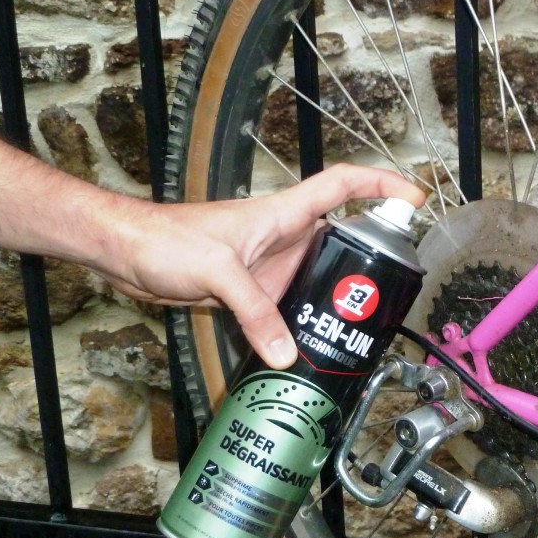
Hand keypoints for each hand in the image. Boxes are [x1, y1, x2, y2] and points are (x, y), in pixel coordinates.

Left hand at [99, 164, 425, 367]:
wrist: (125, 254)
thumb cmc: (164, 240)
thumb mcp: (217, 273)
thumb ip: (255, 313)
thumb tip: (287, 354)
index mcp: (282, 214)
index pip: (342, 185)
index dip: (381, 184)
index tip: (412, 198)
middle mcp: (283, 237)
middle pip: (343, 237)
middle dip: (372, 257)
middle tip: (396, 285)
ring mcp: (270, 264)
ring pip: (319, 276)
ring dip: (338, 296)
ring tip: (364, 324)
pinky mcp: (253, 290)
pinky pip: (291, 305)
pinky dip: (306, 322)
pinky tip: (313, 344)